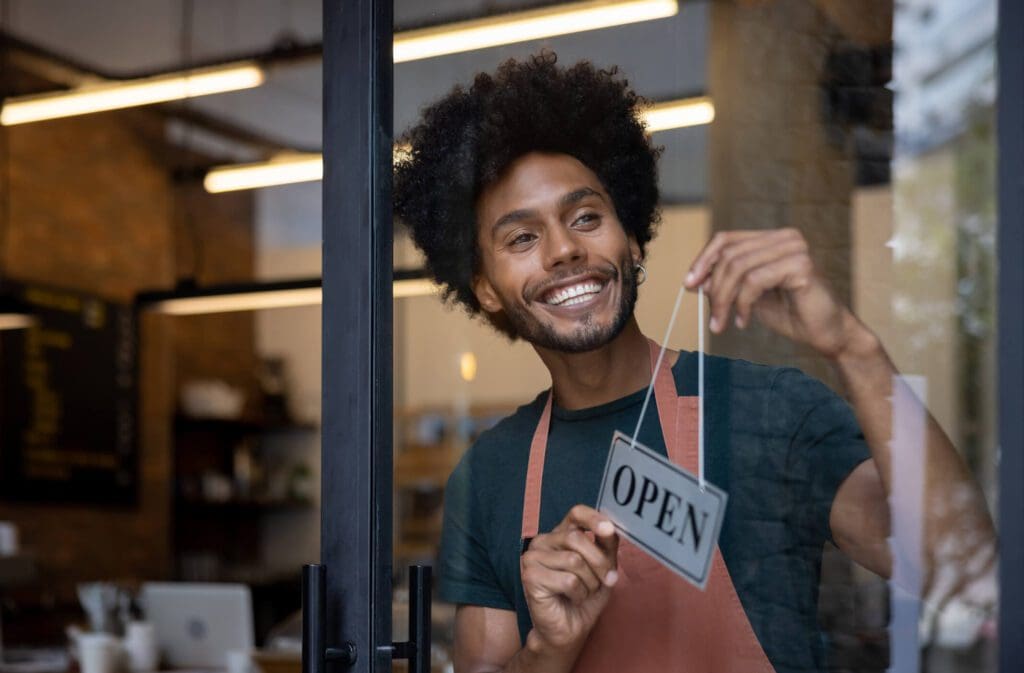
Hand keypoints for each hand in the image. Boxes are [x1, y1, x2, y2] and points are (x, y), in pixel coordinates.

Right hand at [521, 505, 619, 652]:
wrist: (570, 629)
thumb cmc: (585, 597)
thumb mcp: (603, 567)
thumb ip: (606, 545)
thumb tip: (611, 527)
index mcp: (560, 534)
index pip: (576, 513)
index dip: (594, 519)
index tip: (609, 530)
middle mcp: (543, 541)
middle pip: (577, 538)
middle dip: (599, 563)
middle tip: (605, 580)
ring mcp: (533, 557)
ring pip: (574, 560)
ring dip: (589, 582)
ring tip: (584, 592)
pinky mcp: (530, 577)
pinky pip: (568, 580)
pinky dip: (578, 593)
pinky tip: (572, 599)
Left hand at [684, 228, 860, 358]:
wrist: (827, 333)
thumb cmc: (791, 313)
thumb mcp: (749, 295)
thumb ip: (727, 282)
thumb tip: (694, 280)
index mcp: (772, 239)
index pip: (726, 239)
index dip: (704, 260)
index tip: (689, 284)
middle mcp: (784, 237)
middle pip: (729, 254)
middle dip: (714, 288)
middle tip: (712, 316)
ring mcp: (794, 248)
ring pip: (738, 268)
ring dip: (725, 300)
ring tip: (724, 322)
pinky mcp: (800, 265)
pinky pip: (754, 281)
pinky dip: (742, 304)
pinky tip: (744, 321)